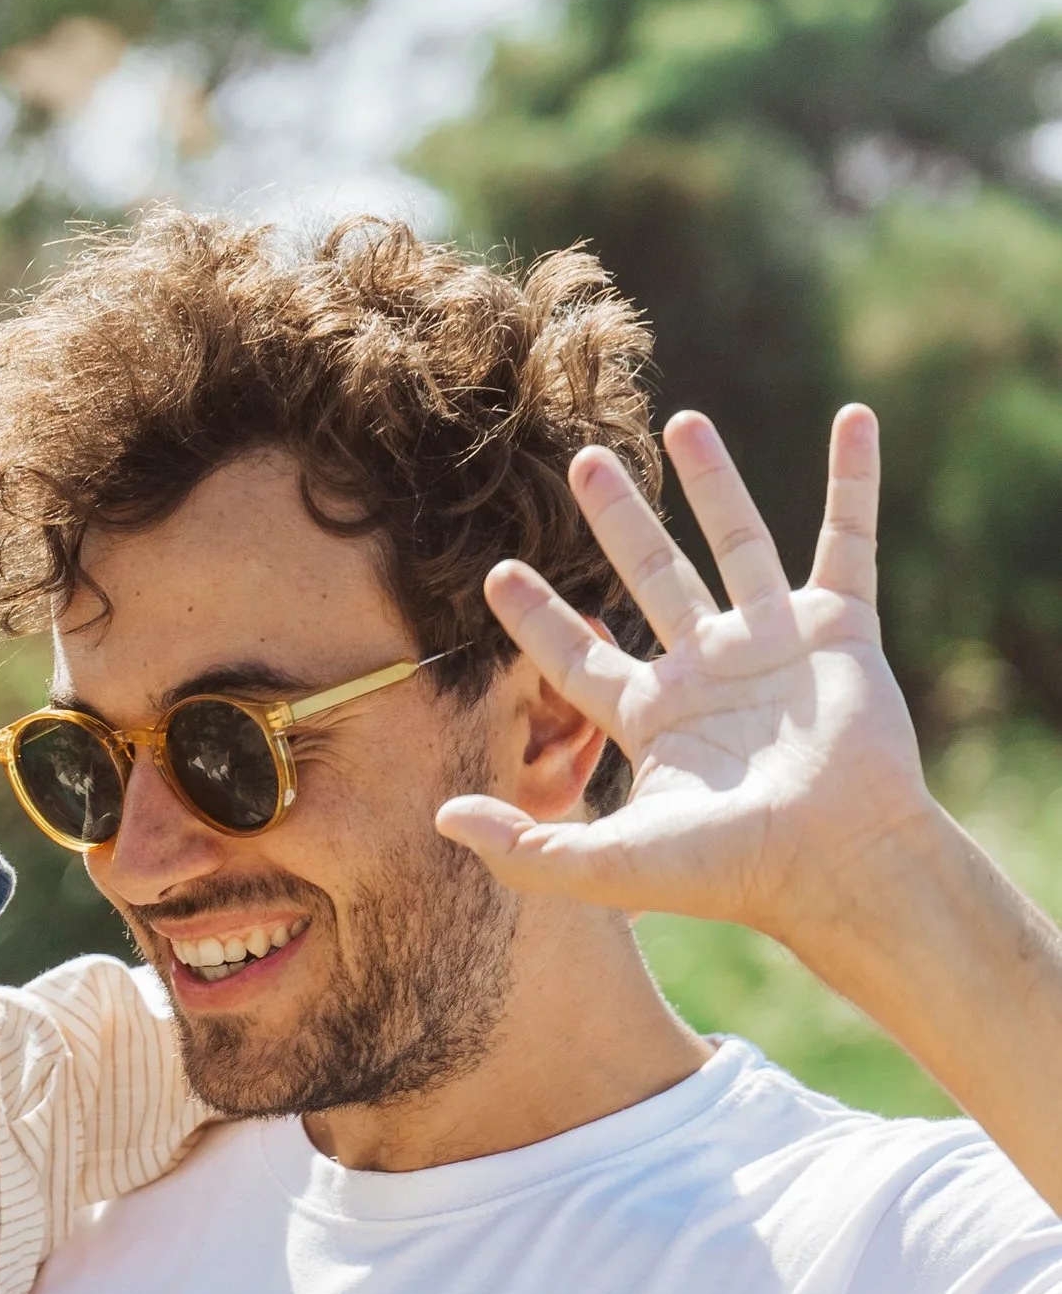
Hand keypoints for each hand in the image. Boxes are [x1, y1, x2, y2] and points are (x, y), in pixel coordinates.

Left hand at [434, 405, 936, 958]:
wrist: (838, 867)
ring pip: (739, 544)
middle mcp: (710, 671)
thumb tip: (439, 817)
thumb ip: (524, 846)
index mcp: (653, 717)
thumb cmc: (732, 873)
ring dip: (713, 484)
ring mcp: (775, 646)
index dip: (537, 618)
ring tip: (683, 421)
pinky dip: (855, 482)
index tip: (494, 573)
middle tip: (582, 461)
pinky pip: (849, 540)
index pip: (578, 657)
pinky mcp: (841, 630)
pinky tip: (854, 420)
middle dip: (618, 521)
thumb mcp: (610, 865)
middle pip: (651, 577)